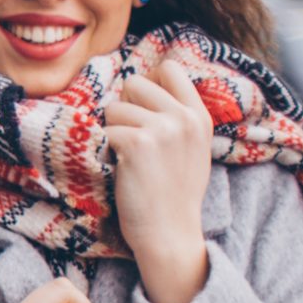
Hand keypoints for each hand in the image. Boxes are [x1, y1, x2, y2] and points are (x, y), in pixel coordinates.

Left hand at [108, 59, 213, 302]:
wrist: (169, 234)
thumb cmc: (172, 193)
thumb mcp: (189, 148)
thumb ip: (175, 117)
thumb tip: (139, 84)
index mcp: (199, 116)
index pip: (169, 68)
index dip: (147, 81)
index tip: (139, 105)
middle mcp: (185, 117)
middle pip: (134, 82)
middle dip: (123, 107)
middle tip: (130, 140)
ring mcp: (163, 128)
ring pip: (113, 107)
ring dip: (111, 131)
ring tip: (127, 160)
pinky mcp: (137, 142)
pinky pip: (103, 131)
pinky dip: (102, 149)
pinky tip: (119, 170)